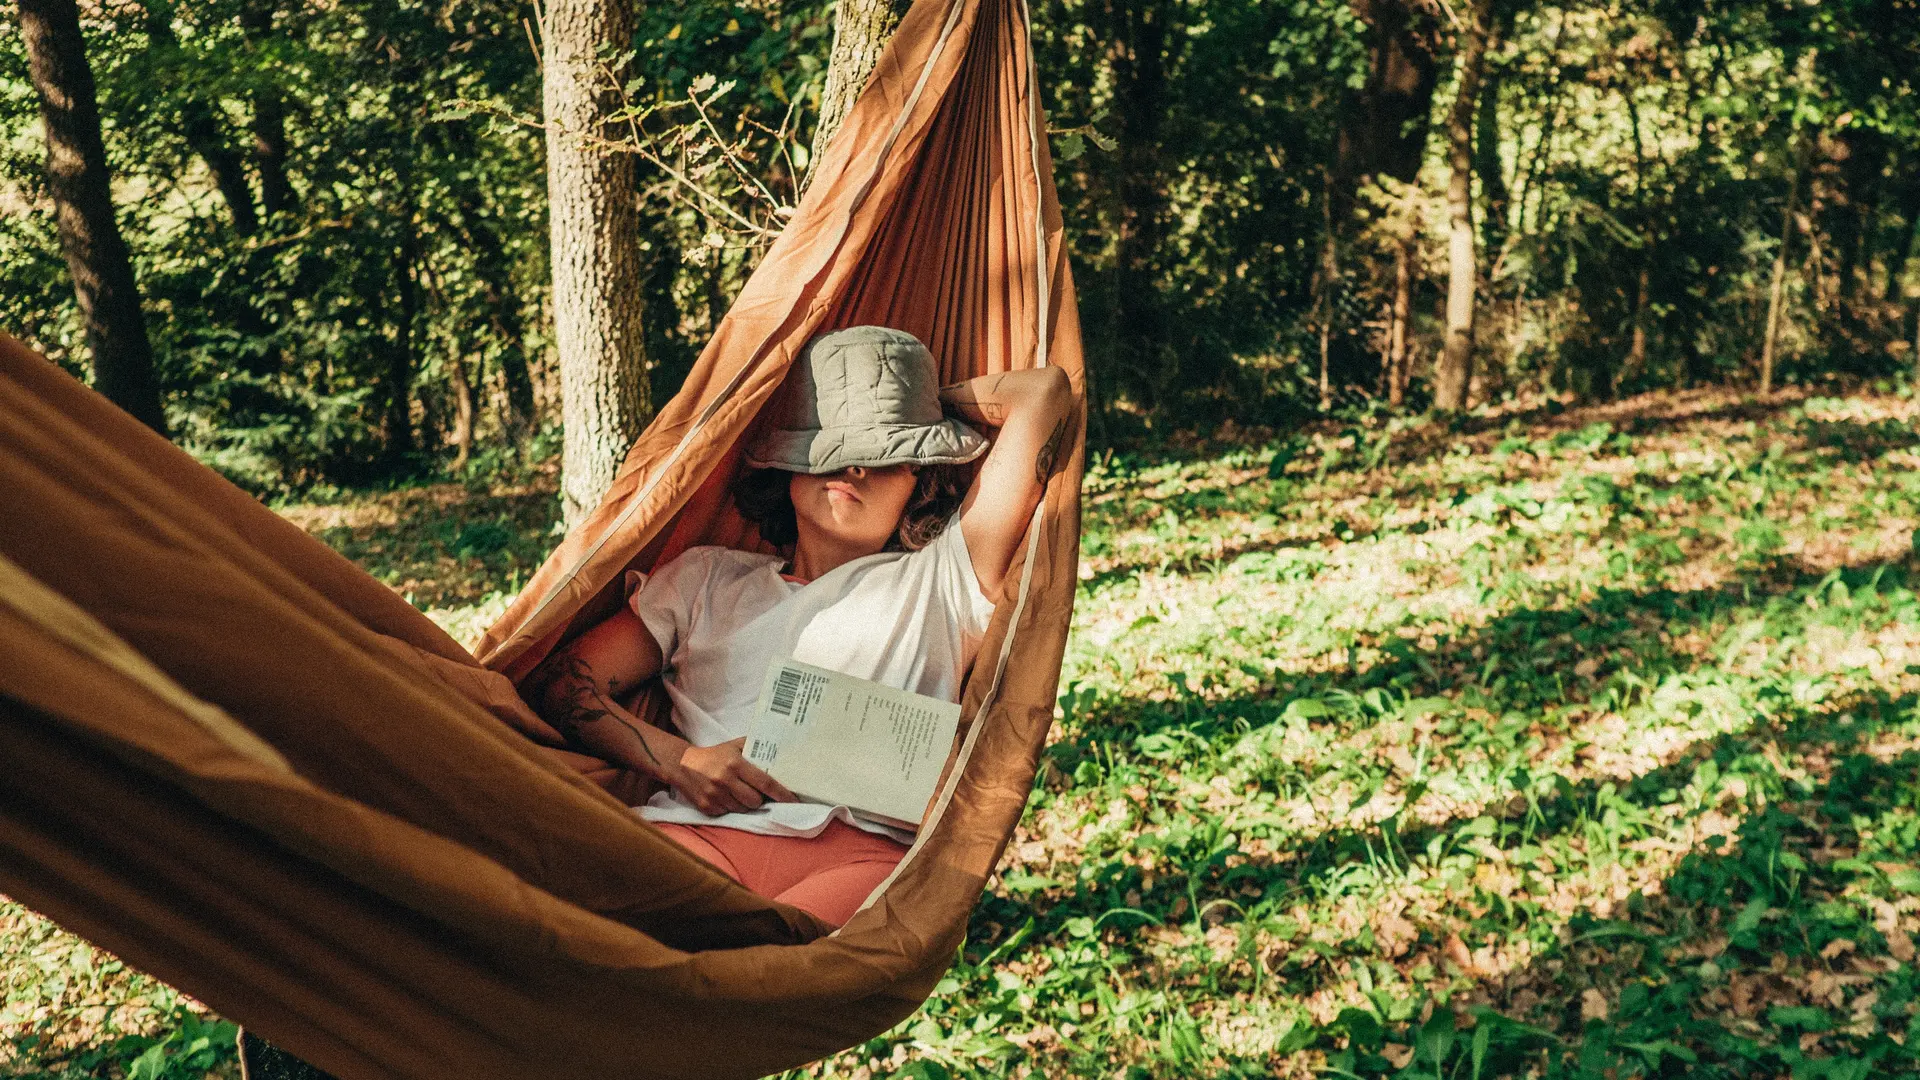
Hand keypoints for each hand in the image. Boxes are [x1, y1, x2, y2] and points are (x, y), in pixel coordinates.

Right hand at [670, 738, 796, 814]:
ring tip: (738, 792)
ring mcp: (715, 796)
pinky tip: (725, 796)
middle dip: (760, 799)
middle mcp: (725, 780)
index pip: (765, 782)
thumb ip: (756, 747)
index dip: (781, 794)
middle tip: (757, 792)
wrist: (683, 765)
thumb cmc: (715, 755)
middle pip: (755, 801)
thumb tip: (781, 749)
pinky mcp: (706, 807)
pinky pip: (728, 813)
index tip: (793, 801)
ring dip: (745, 804)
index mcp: (735, 764)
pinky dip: (730, 807)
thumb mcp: (735, 746)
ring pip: (743, 809)